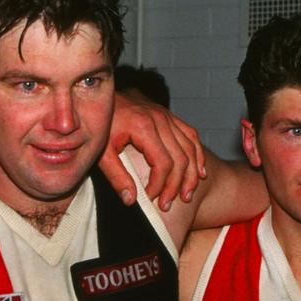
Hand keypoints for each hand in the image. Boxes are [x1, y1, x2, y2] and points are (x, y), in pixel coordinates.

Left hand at [100, 91, 205, 208]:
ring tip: (187, 195)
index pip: (162, 164)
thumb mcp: (102, 152)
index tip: (150, 199)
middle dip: (176, 185)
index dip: (159, 186)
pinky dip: (198, 155)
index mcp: (143, 126)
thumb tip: (131, 200)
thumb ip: (116, 176)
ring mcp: (166, 115)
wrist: (101, 96)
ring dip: (192, 174)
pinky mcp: (168, 115)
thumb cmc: (100, 124)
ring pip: (189, 148)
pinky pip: (190, 135)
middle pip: (180, 158)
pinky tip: (200, 172)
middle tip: (168, 204)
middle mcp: (160, 119)